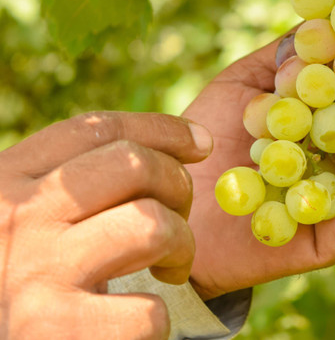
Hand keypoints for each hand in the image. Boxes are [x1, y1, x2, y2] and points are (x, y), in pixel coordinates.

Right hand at [0, 112, 211, 337]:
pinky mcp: (56, 332)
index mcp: (4, 180)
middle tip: (181, 218)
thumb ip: (76, 184)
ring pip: (152, 225)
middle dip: (178, 186)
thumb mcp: (30, 219)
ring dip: (180, 247)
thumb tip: (175, 150)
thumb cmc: (20, 281)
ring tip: (169, 270)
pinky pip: (148, 310)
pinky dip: (157, 321)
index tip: (202, 142)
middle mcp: (16, 218)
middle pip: (133, 165)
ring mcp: (35, 274)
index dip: (161, 129)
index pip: (95, 129)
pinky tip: (134, 326)